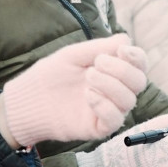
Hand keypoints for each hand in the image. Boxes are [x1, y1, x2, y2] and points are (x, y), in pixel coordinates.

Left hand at [0, 34, 147, 146]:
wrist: (28, 99)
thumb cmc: (51, 75)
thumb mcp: (73, 55)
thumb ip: (99, 47)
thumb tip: (126, 39)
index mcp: (114, 72)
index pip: (139, 65)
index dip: (137, 57)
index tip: (122, 50)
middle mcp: (116, 91)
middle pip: (139, 82)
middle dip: (122, 70)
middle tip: (96, 64)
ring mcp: (109, 110)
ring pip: (129, 100)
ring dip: (111, 85)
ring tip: (88, 78)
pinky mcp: (99, 127)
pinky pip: (115, 120)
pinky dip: (105, 106)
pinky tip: (88, 96)